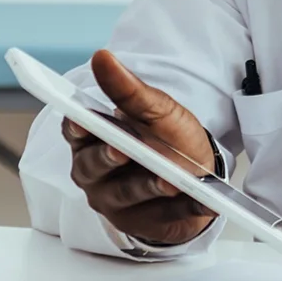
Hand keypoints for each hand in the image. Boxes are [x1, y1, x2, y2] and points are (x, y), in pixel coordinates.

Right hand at [62, 50, 218, 248]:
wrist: (196, 175)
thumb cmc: (167, 139)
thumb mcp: (154, 109)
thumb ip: (128, 89)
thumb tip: (102, 57)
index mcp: (91, 139)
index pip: (75, 131)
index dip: (76, 127)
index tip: (80, 121)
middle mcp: (94, 173)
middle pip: (94, 166)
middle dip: (109, 158)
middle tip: (123, 150)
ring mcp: (115, 202)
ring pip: (128, 193)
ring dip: (150, 186)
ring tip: (170, 180)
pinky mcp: (143, 224)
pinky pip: (166, 215)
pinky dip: (187, 208)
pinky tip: (206, 202)